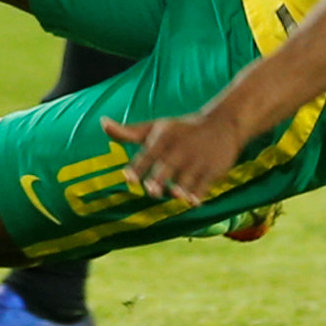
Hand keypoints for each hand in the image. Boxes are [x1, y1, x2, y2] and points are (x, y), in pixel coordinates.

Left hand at [104, 111, 240, 207]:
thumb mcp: (155, 127)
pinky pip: (204, 185)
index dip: (138, 167)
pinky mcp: (213, 170)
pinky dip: (199, 194)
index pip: (148, 154)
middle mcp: (179, 149)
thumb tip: (102, 123)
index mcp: (163, 138)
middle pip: (167, 167)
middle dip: (160, 179)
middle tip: (151, 191)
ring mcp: (197, 160)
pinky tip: (193, 202)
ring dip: (181, 188)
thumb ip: (128, 131)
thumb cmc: (181, 129)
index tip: (127, 178)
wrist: (223, 124)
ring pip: (187, 178)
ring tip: (176, 195)